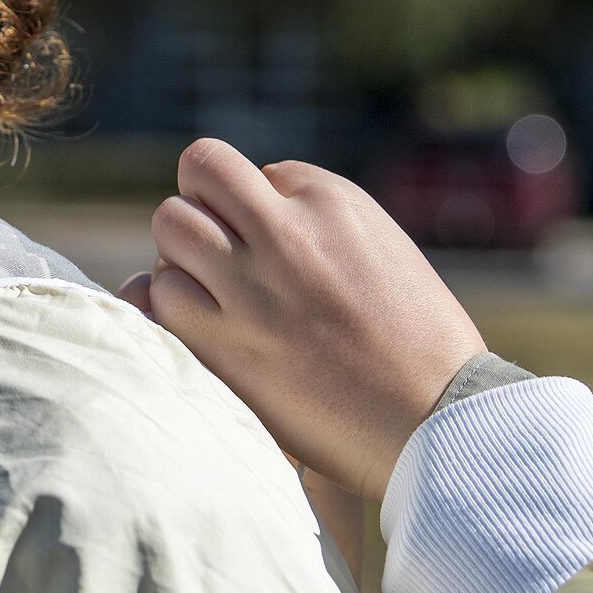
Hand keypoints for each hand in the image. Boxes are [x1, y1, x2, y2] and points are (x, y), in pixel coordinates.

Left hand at [143, 138, 484, 499]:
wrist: (433, 421)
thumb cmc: (421, 346)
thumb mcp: (384, 251)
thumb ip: (323, 223)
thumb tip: (261, 208)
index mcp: (333, 202)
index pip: (262, 173)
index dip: (263, 211)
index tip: (281, 250)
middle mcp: (286, 231)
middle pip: (202, 171)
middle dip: (205, 207)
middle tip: (224, 255)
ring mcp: (249, 284)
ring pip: (170, 225)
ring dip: (182, 254)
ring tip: (211, 293)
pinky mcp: (223, 343)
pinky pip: (158, 294)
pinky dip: (169, 305)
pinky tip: (201, 329)